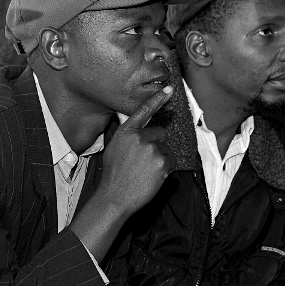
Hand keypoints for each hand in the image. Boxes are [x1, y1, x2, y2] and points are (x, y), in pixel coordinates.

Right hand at [70, 86, 174, 259]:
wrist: (115, 196)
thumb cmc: (113, 174)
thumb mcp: (114, 148)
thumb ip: (127, 137)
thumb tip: (138, 132)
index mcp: (126, 132)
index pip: (144, 111)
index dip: (158, 98)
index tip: (170, 88)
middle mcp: (140, 137)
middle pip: (160, 133)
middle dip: (156, 144)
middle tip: (143, 160)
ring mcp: (152, 150)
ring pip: (166, 149)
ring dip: (159, 159)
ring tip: (144, 171)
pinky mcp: (163, 162)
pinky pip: (171, 161)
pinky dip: (165, 169)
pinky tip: (151, 176)